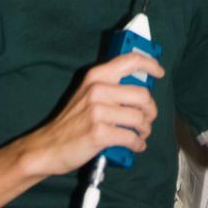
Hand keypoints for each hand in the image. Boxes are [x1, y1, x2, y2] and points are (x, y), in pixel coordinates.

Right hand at [24, 51, 164, 178]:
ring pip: (139, 118)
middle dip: (151, 110)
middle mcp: (98, 89)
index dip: (150, 64)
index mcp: (96, 75)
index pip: (130, 61)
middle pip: (142, 95)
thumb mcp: (87, 93)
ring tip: (141, 134)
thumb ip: (109, 86)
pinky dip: (138, 143)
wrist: (48, 146)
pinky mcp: (100, 133)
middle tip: (148, 119)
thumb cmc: (71, 121)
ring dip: (145, 129)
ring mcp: (98, 111)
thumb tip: (139, 88)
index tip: (159, 73)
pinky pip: (131, 137)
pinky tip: (136, 145)